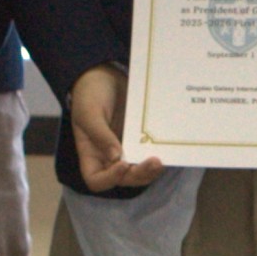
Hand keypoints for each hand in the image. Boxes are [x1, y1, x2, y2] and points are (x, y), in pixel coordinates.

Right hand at [66, 63, 167, 192]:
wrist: (104, 75)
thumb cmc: (89, 93)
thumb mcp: (90, 112)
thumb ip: (101, 135)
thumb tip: (116, 158)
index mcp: (90, 153)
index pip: (96, 180)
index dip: (110, 178)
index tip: (122, 164)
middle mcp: (107, 157)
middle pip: (123, 179)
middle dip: (138, 174)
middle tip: (153, 162)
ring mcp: (125, 149)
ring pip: (139, 171)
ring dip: (150, 170)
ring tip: (161, 160)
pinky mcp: (139, 140)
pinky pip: (148, 154)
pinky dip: (157, 156)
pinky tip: (166, 149)